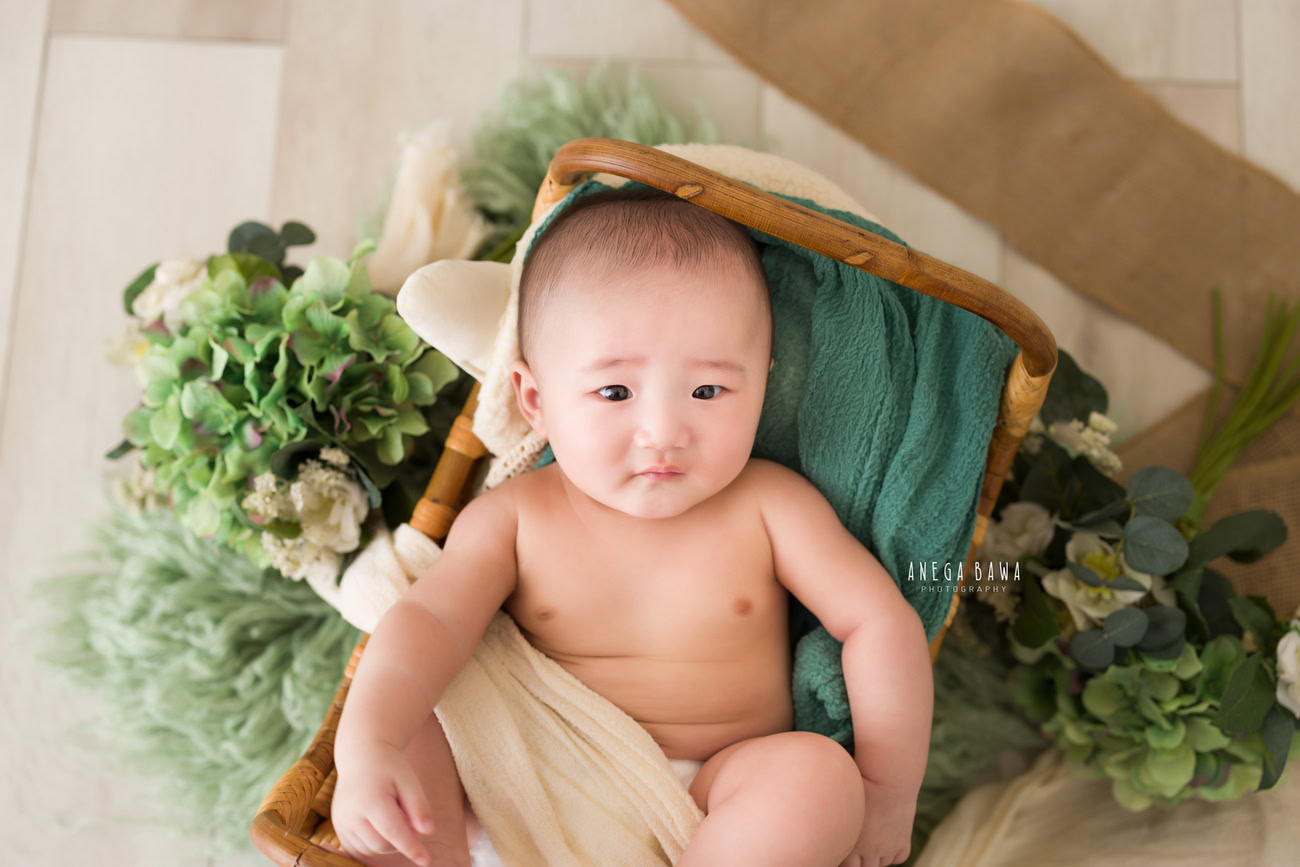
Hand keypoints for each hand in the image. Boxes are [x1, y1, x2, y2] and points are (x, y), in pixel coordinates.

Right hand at [332, 742, 436, 865]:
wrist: (360, 756)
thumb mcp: (409, 780)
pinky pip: (356, 850)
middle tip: (408, 818)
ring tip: (392, 815)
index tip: (426, 860)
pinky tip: (381, 830)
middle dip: (400, 841)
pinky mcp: (337, 828)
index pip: (393, 832)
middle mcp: (350, 814)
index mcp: (370, 799)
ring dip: (387, 844)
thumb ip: (419, 806)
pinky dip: (373, 846)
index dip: (411, 848)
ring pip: (369, 851)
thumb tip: (428, 832)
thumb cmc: (389, 767)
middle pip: (381, 845)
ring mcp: (341, 823)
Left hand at [838, 777, 916, 866]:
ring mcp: (888, 848)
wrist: (889, 778)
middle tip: (855, 847)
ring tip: (871, 841)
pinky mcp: (903, 841)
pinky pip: (899, 857)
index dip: (842, 856)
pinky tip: (887, 840)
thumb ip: (829, 813)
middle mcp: (870, 850)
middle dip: (858, 860)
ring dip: (876, 856)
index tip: (840, 847)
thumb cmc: (860, 783)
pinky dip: (893, 852)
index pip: (845, 865)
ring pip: (881, 863)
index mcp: (850, 843)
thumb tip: (811, 812)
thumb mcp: (839, 798)